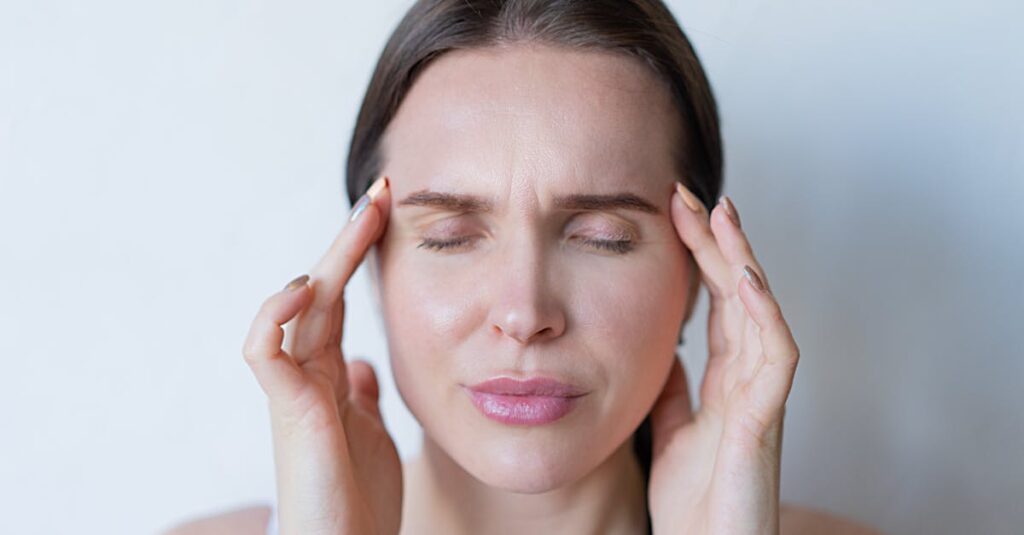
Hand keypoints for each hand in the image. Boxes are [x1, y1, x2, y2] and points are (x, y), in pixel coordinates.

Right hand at [241, 176, 400, 534]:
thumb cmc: (358, 503)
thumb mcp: (371, 433)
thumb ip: (360, 394)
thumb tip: (362, 364)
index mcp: (330, 376)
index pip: (340, 300)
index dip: (360, 256)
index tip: (389, 212)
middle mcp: (308, 375)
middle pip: (323, 290)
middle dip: (350, 239)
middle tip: (381, 190)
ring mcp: (294, 391)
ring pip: (298, 307)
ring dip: (330, 258)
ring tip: (364, 217)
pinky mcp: (287, 412)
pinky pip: (264, 352)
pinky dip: (275, 315)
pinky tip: (306, 289)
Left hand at [647, 184, 800, 534]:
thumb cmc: (695, 502)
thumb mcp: (671, 431)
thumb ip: (674, 391)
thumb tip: (660, 352)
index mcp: (725, 380)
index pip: (715, 303)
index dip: (699, 257)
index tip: (674, 212)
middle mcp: (748, 380)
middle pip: (739, 296)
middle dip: (720, 242)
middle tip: (694, 194)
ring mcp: (760, 398)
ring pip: (761, 314)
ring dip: (744, 262)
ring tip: (724, 216)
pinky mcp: (764, 422)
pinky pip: (775, 360)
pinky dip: (764, 316)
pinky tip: (745, 280)